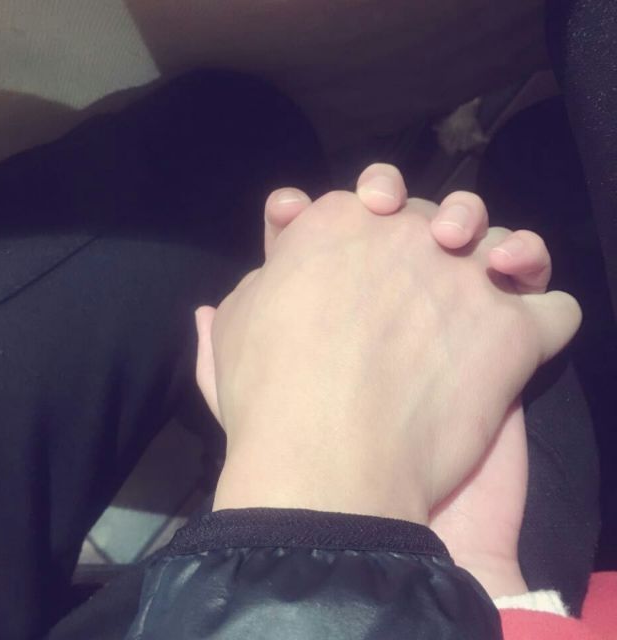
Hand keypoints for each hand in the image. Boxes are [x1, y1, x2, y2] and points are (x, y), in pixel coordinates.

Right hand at [194, 164, 579, 529]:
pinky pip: (553, 307)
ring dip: (499, 256)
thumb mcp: (236, 329)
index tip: (356, 264)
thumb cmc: (268, 394)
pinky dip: (542, 318)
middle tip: (422, 273)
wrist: (323, 462)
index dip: (361, 227)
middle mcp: (405, 231)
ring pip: (502, 241)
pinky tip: (522, 333)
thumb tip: (252, 280)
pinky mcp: (512, 331)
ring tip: (489, 278)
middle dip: (431, 233)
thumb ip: (254, 289)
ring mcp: (465, 276)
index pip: (362, 203)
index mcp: (337, 223)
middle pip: (436, 214)